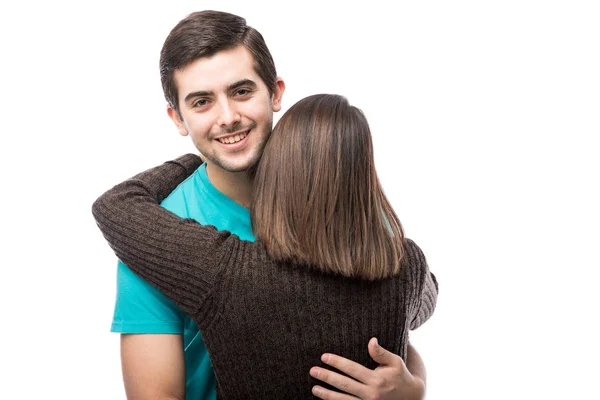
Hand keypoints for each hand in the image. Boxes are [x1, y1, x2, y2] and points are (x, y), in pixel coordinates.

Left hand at [309, 338, 424, 399]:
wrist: (412, 398)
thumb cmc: (401, 376)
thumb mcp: (395, 362)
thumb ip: (381, 353)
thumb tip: (371, 340)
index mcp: (377, 379)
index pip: (352, 369)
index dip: (337, 363)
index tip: (324, 357)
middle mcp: (371, 394)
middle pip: (344, 385)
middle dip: (327, 377)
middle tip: (313, 371)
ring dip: (327, 395)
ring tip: (314, 388)